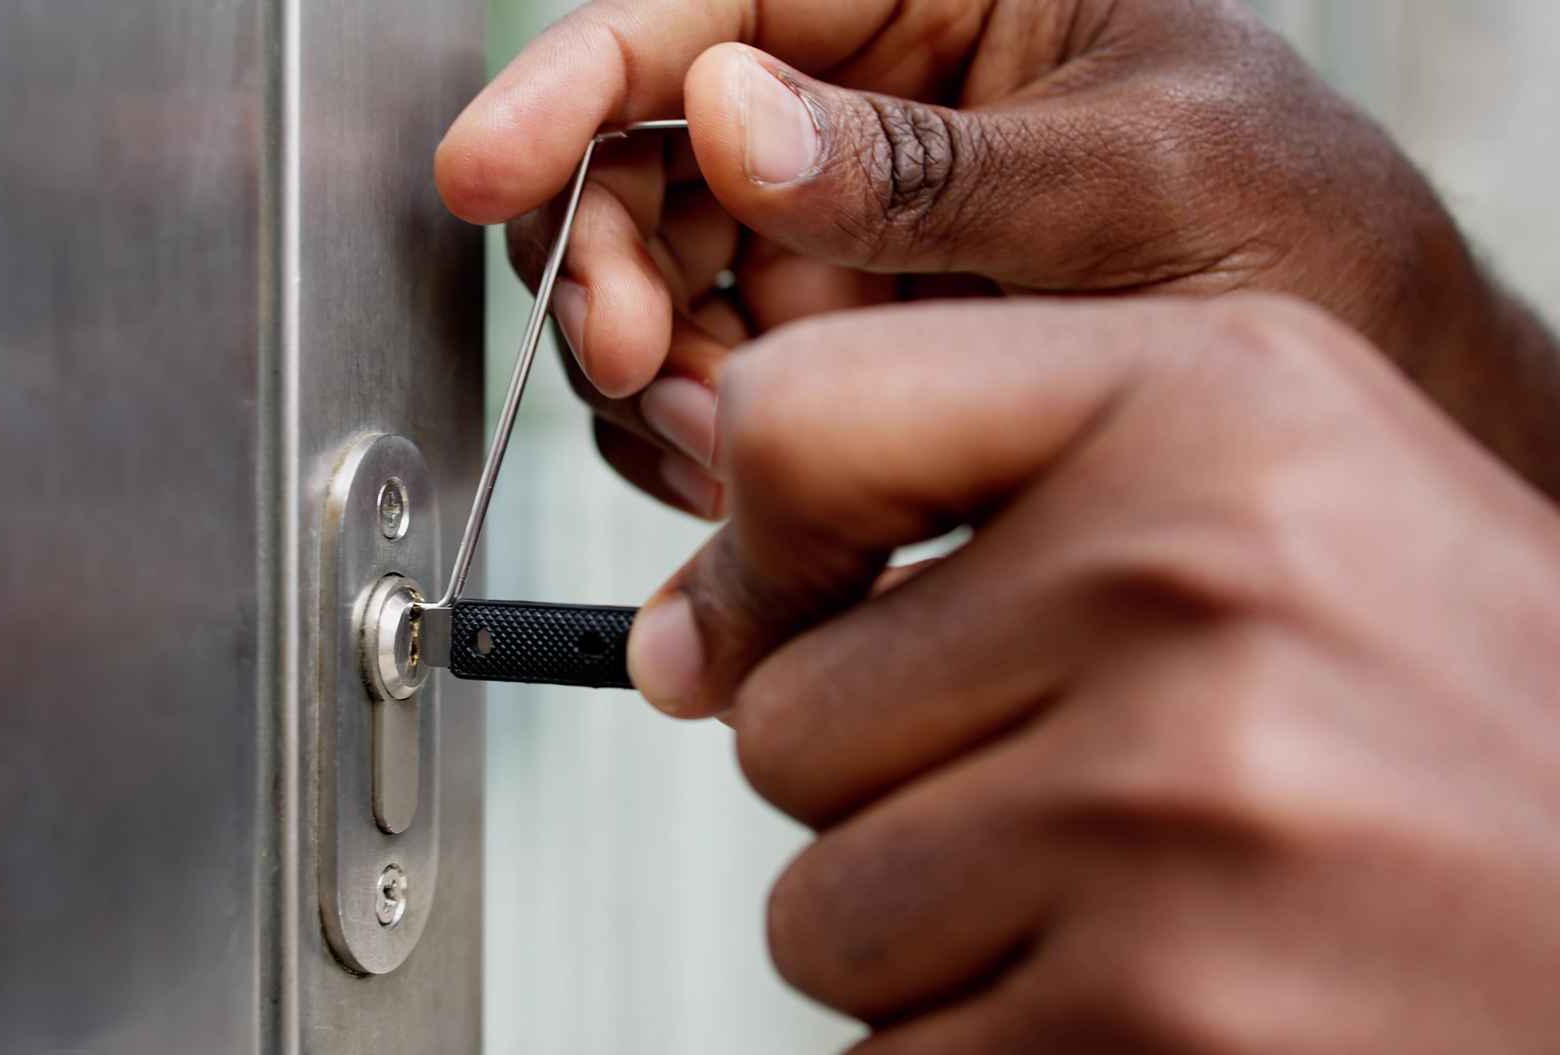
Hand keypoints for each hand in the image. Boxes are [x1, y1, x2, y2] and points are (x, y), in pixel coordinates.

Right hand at [438, 0, 1559, 509]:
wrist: (1378, 420)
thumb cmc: (1312, 248)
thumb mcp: (1141, 188)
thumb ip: (929, 165)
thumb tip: (735, 114)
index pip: (711, 2)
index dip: (577, 80)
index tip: (489, 168)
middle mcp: (871, 108)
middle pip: (648, 154)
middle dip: (616, 264)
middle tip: (643, 361)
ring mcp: (845, 236)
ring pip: (661, 284)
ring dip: (656, 379)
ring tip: (735, 448)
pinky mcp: (841, 346)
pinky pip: (710, 387)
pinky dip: (697, 448)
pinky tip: (750, 486)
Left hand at [624, 293, 1559, 1050]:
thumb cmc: (1432, 702)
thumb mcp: (1257, 476)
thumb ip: (958, 486)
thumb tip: (678, 652)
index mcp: (1209, 416)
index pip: (794, 425)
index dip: (767, 551)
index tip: (817, 614)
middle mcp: (1191, 599)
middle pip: (784, 721)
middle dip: (895, 784)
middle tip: (1092, 791)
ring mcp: (1171, 832)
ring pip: (822, 915)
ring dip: (940, 934)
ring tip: (1136, 901)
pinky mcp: (1154, 1034)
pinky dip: (990, 1050)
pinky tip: (1150, 1000)